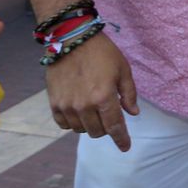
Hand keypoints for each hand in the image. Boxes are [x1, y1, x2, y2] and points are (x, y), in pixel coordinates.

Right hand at [45, 34, 139, 150]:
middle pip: (97, 131)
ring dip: (90, 125)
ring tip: (94, 111)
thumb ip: (129, 94)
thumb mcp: (123, 70)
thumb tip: (133, 113)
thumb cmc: (102, 53)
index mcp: (104, 98)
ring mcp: (67, 106)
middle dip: (107, 128)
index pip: (115, 127)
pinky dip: (73, 123)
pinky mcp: (54, 103)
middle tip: (109, 116)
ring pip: (81, 130)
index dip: (121, 139)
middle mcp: (84, 106)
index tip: (125, 147)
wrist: (71, 40)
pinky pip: (64, 124)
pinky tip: (79, 113)